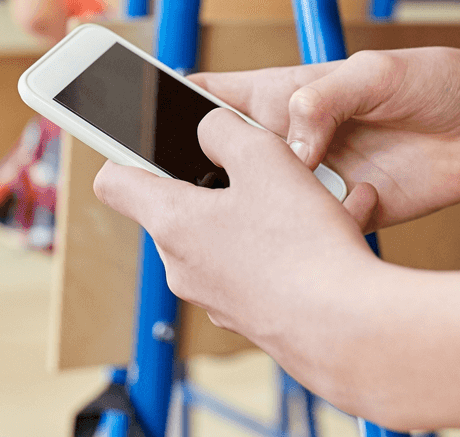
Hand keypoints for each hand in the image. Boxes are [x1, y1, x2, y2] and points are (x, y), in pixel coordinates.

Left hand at [93, 108, 379, 352]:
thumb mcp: (262, 156)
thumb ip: (224, 130)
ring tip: (316, 197)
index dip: (127, 154)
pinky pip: (263, 266)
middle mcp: (183, 265)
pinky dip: (290, 244)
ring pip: (232, 234)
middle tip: (265, 166)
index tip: (150, 142)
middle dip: (224, 181)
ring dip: (267, 210)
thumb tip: (210, 129)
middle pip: (185, 206)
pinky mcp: (251, 316)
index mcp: (172, 221)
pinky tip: (336, 229)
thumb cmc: (299, 247)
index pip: (114, 182)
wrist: (345, 329)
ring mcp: (216, 297)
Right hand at [191, 47, 459, 230]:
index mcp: (286, 94)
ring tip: (275, 220)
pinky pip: (316, 232)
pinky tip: (346, 221)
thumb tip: (293, 141)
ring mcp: (318, 179)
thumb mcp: (378, 74)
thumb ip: (327, 99)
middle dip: (206, 181)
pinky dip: (322, 236)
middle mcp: (293, 139)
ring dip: (265, 218)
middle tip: (208, 197)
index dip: (167, 108)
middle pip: (224, 161)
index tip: (135, 127)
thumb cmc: (437, 80)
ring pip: (267, 206)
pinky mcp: (347, 212)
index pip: (211, 98)